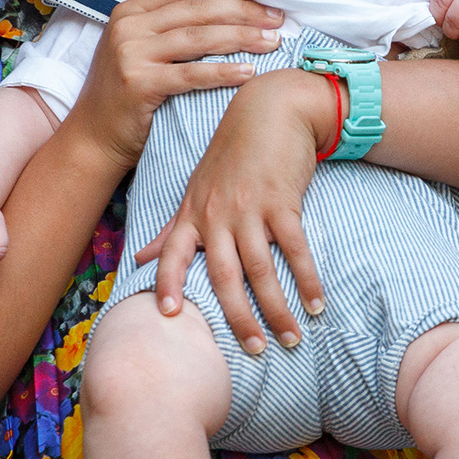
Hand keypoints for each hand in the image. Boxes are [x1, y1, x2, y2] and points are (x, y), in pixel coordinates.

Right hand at [60, 0, 283, 168]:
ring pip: (198, 37)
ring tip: (273, 42)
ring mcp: (130, 52)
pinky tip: (249, 72)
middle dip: (244, 11)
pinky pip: (190, 74)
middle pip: (198, 9)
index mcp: (131, 10)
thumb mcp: (143, 51)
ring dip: (241, 38)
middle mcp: (128, 25)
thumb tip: (231, 12)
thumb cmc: (128, 97)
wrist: (93, 139)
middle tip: (279, 18)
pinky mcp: (138, 83)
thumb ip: (172, 29)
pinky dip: (223, 72)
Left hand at [135, 68, 332, 354]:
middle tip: (256, 349)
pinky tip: (316, 303)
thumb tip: (142, 258)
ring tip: (291, 338)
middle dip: (238, 317)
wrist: (271, 108)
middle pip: (222, 276)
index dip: (167, 284)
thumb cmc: (232, 152)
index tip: (167, 317)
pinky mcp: (282, 201)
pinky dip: (306, 279)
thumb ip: (172, 228)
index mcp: (193, 213)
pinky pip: (295, 249)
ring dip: (277, 308)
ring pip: (260, 270)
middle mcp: (217, 214)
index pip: (171, 254)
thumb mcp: (196, 188)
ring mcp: (249, 208)